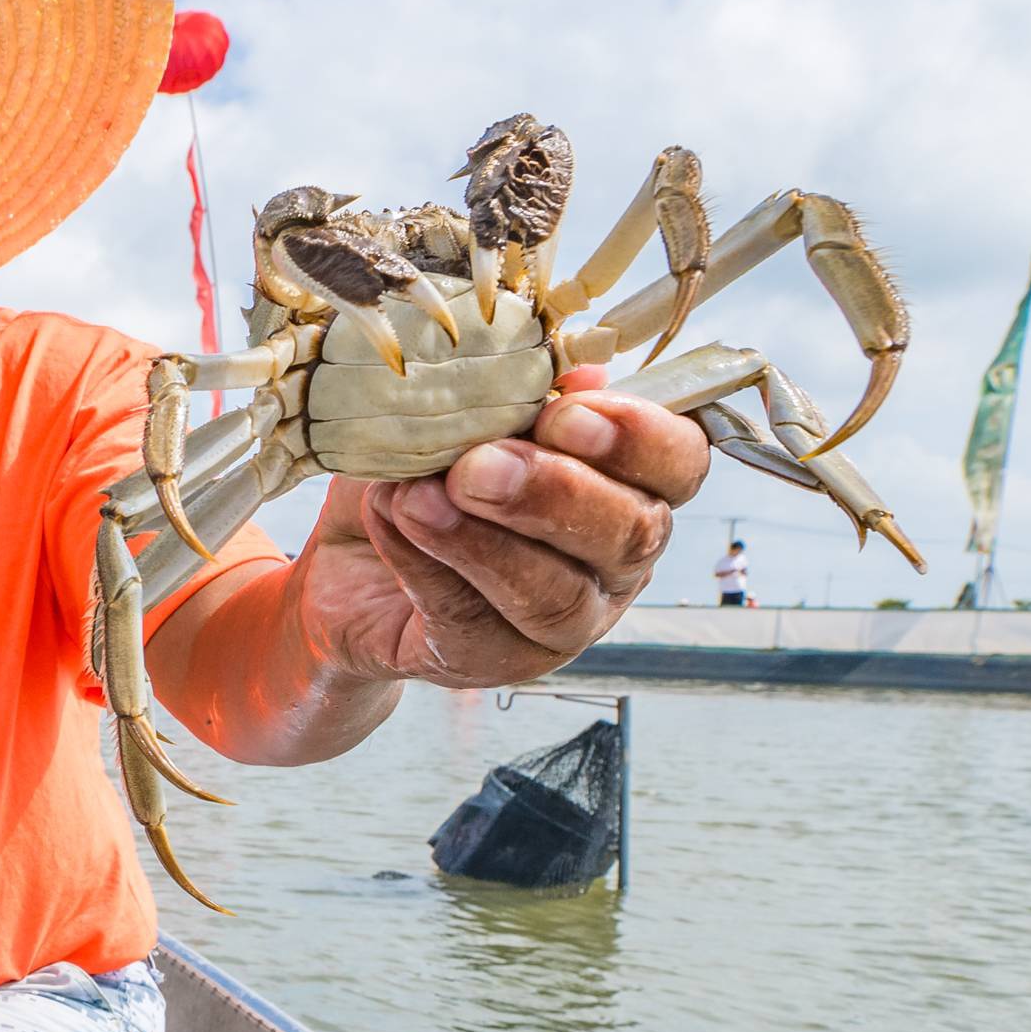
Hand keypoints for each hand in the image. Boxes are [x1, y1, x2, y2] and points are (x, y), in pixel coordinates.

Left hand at [296, 366, 707, 687]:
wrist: (350, 557)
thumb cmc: (428, 470)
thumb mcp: (466, 413)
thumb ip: (521, 390)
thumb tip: (576, 368)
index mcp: (630, 484)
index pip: (680, 463)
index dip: (638, 439)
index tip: (564, 412)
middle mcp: (615, 561)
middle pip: (629, 535)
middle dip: (554, 492)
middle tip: (477, 464)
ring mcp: (563, 624)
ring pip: (555, 596)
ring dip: (482, 541)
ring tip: (417, 497)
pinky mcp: (492, 663)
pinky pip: (472, 624)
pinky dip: (425, 566)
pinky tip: (391, 519)